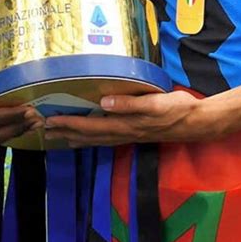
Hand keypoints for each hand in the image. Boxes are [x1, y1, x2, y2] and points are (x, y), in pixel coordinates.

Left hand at [44, 90, 201, 146]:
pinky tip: (88, 135)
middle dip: (65, 132)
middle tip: (43, 129)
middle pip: (89, 136)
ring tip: (58, 136)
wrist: (197, 122)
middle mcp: (124, 133)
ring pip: (96, 139)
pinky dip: (92, 137)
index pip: (91, 127)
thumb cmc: (177, 108)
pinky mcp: (135, 132)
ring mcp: (129, 135)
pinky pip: (106, 137)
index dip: (69, 124)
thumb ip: (130, 103)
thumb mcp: (156, 103)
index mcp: (126, 125)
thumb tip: (104, 102)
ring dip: (76, 137)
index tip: (49, 121)